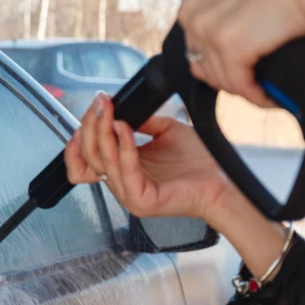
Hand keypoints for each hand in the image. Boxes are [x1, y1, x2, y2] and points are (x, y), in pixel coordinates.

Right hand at [64, 93, 230, 223]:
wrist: (222, 180)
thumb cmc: (198, 162)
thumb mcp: (164, 132)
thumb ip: (141, 122)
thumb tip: (122, 109)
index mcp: (122, 171)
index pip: (85, 157)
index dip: (82, 134)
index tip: (94, 108)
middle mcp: (120, 185)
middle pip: (89, 156)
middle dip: (91, 126)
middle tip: (99, 103)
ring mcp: (129, 195)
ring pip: (103, 161)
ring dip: (103, 132)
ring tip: (110, 111)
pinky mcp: (141, 200)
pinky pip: (126, 169)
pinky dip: (123, 145)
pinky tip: (125, 127)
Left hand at [177, 0, 304, 107]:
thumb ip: (228, 19)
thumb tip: (236, 51)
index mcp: (192, 3)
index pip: (195, 50)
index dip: (219, 66)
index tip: (242, 73)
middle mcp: (193, 15)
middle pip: (204, 68)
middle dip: (231, 78)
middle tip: (257, 82)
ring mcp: (208, 31)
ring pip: (223, 80)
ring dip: (247, 89)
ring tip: (269, 91)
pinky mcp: (230, 47)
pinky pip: (240, 86)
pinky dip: (258, 96)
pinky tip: (273, 96)